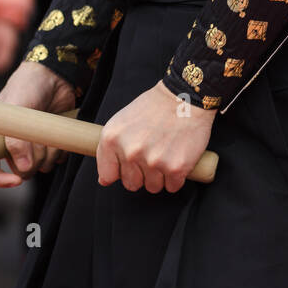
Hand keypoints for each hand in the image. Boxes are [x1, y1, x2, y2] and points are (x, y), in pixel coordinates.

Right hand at [0, 61, 77, 188]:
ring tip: (48, 130)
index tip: (15, 181)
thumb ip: (16, 142)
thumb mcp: (15, 112)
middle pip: (20, 171)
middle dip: (33, 159)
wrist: (54, 75)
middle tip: (38, 138)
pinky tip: (57, 132)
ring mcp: (32, 146)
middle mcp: (11, 145)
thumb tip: (24, 170)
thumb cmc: (27, 86)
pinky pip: (57, 160)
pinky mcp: (49, 144)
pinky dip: (60, 150)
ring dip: (48, 152)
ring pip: (41, 167)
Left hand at [96, 82, 214, 193]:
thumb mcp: (120, 122)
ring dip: (159, 177)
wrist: (184, 99)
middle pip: (131, 184)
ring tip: (164, 155)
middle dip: (141, 174)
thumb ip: (108, 150)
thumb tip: (104, 181)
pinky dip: (176, 177)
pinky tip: (176, 158)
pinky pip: (172, 187)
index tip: (130, 162)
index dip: (120, 171)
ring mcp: (153, 161)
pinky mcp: (176, 167)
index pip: (108, 175)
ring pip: (153, 187)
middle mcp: (130, 152)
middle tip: (151, 155)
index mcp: (111, 140)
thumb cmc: (152, 109)